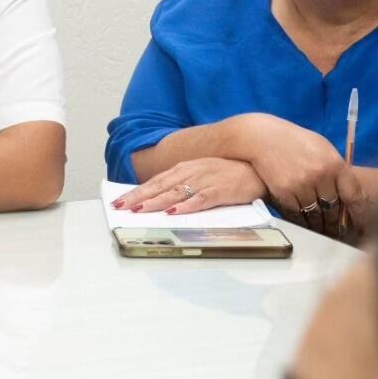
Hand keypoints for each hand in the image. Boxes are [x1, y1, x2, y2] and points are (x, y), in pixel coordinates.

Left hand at [113, 158, 266, 214]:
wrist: (258, 166)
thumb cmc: (227, 173)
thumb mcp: (200, 174)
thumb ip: (181, 185)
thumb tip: (158, 200)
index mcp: (185, 168)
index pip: (155, 181)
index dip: (136, 191)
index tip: (119, 201)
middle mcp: (192, 172)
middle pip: (160, 186)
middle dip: (139, 197)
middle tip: (121, 207)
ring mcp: (206, 180)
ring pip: (176, 192)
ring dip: (157, 202)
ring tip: (140, 210)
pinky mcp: (221, 190)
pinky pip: (201, 199)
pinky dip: (187, 206)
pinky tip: (174, 212)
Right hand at [239, 115, 369, 237]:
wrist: (263, 138)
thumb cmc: (296, 142)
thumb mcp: (322, 148)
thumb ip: (337, 169)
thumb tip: (348, 193)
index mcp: (335, 164)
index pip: (355, 195)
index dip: (361, 214)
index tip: (362, 225)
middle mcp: (321, 176)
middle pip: (335, 209)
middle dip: (337, 222)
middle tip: (340, 232)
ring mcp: (302, 186)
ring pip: (317, 215)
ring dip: (321, 226)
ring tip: (324, 232)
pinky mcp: (285, 194)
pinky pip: (298, 215)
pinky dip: (303, 222)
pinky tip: (306, 225)